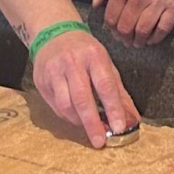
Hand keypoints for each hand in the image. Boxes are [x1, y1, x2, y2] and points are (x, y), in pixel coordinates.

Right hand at [29, 27, 139, 146]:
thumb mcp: (106, 64)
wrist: (54, 32)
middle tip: (100, 141)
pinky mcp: (41, 80)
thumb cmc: (85, 52)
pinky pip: (55, 105)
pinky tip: (75, 118)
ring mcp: (54, 71)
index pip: (105, 85)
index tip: (119, 127)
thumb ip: (119, 93)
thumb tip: (132, 119)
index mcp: (94, 55)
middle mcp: (72, 62)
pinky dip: (67, 116)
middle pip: (82, 97)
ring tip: (89, 129)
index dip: (113, 108)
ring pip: (65, 104)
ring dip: (78, 121)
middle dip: (92, 123)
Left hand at [92, 0, 173, 44]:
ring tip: (138, 42)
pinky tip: (151, 38)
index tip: (116, 33)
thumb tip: (95, 4)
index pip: (111, 17)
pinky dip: (155, 38)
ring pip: (142, 30)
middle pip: (125, 27)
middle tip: (127, 41)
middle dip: (125, 38)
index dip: (112, 30)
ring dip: (139, 41)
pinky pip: (161, 30)